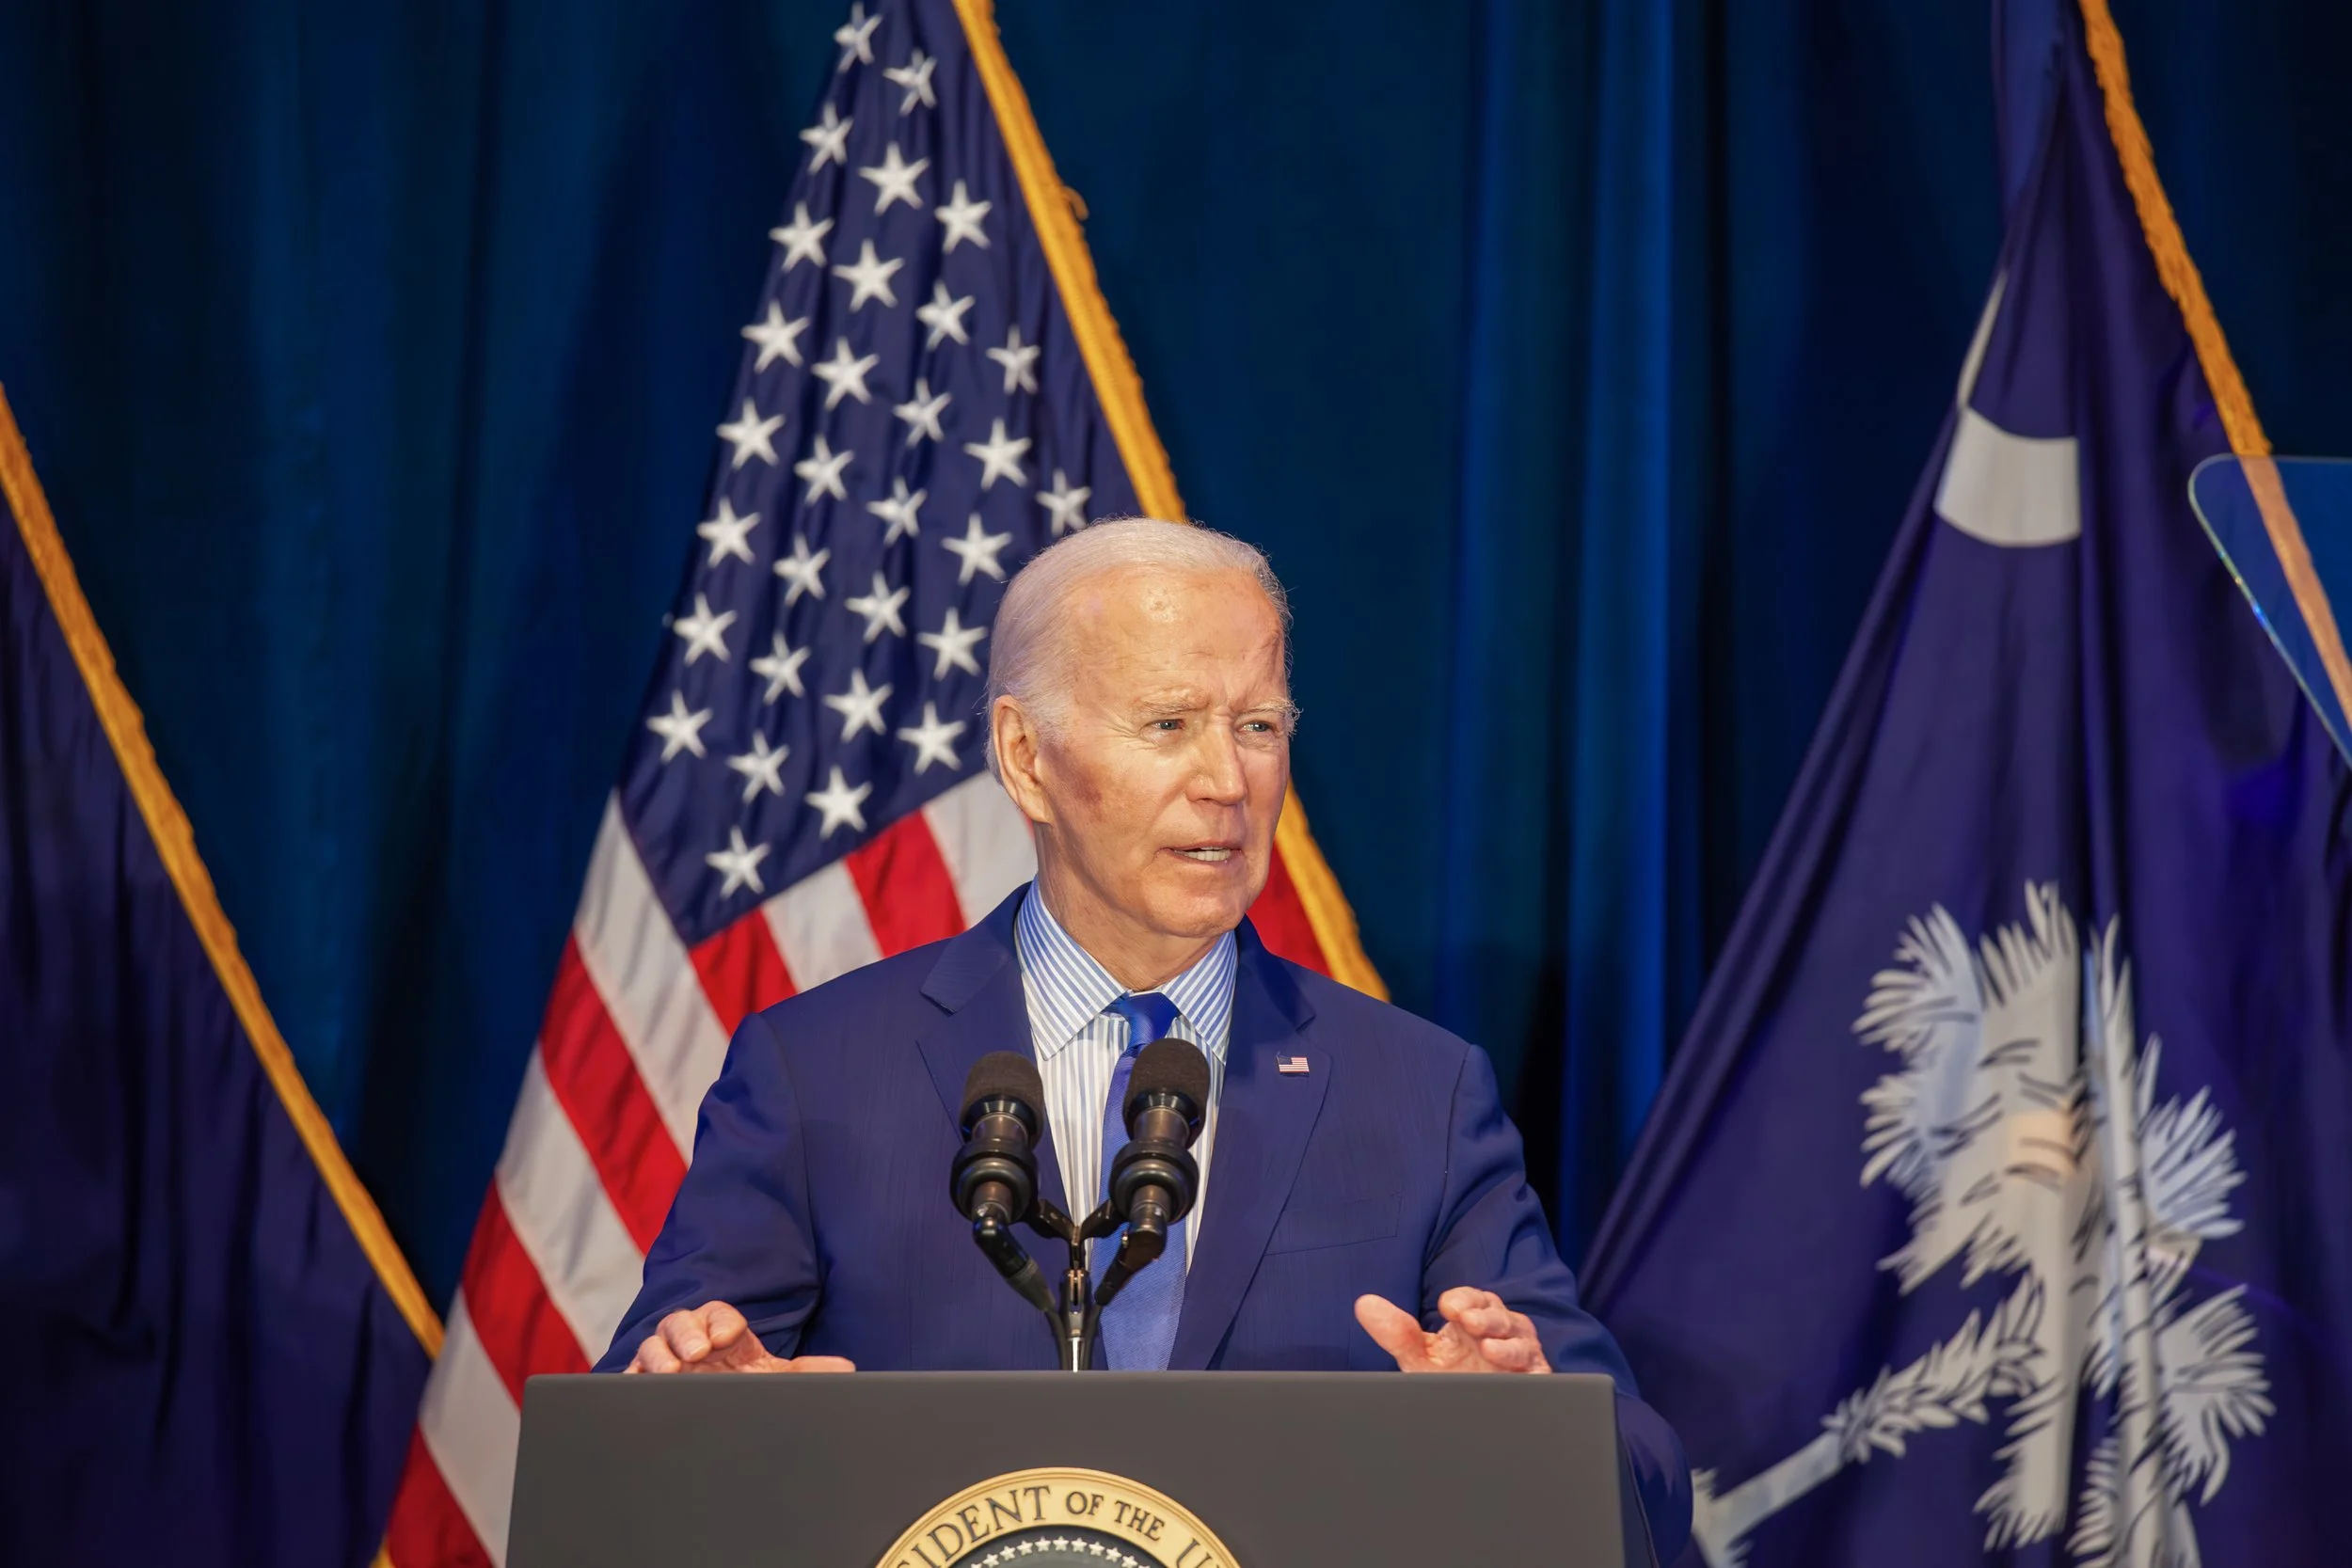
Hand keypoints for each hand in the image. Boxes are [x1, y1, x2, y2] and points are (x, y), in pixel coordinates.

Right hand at [622, 1301, 855, 1374]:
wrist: (725, 1425)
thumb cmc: (747, 1391)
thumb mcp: (775, 1381)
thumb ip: (809, 1373)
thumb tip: (847, 1368)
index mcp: (723, 1336)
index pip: (716, 1313)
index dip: (721, 1319)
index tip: (731, 1335)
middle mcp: (691, 1345)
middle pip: (679, 1322)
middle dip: (686, 1333)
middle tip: (699, 1352)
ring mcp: (666, 1365)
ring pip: (653, 1345)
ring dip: (659, 1355)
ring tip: (673, 1371)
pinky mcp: (647, 1387)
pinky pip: (631, 1375)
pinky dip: (633, 1377)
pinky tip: (643, 1386)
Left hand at [1354, 1288, 1550, 1373]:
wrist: (1470, 1430)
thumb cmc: (1449, 1383)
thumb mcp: (1421, 1360)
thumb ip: (1396, 1334)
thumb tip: (1364, 1303)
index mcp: (1472, 1324)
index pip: (1472, 1300)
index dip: (1462, 1300)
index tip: (1447, 1307)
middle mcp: (1498, 1335)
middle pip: (1498, 1313)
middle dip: (1484, 1314)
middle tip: (1465, 1318)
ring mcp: (1518, 1357)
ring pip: (1520, 1334)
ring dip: (1502, 1334)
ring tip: (1484, 1342)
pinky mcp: (1534, 1379)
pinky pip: (1536, 1364)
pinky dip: (1519, 1359)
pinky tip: (1500, 1358)